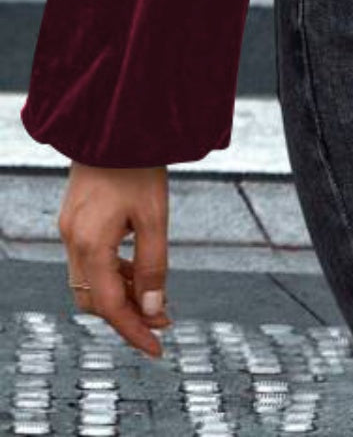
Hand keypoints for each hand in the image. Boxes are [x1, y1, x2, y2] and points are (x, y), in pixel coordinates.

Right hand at [57, 162, 172, 358]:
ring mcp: (69, 229)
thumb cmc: (138, 165)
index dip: (133, 331)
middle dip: (128, 315)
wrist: (114, 122)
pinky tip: (138, 270)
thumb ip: (153, 264)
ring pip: (91, 282)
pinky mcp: (74, 218)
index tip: (157, 349)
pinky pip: (89, 260)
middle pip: (95, 299)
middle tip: (164, 321)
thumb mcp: (154, 216)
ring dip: (122, 294)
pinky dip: (113, 272)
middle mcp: (72, 241)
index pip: (109, 306)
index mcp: (89, 244)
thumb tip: (156, 310)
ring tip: (158, 298)